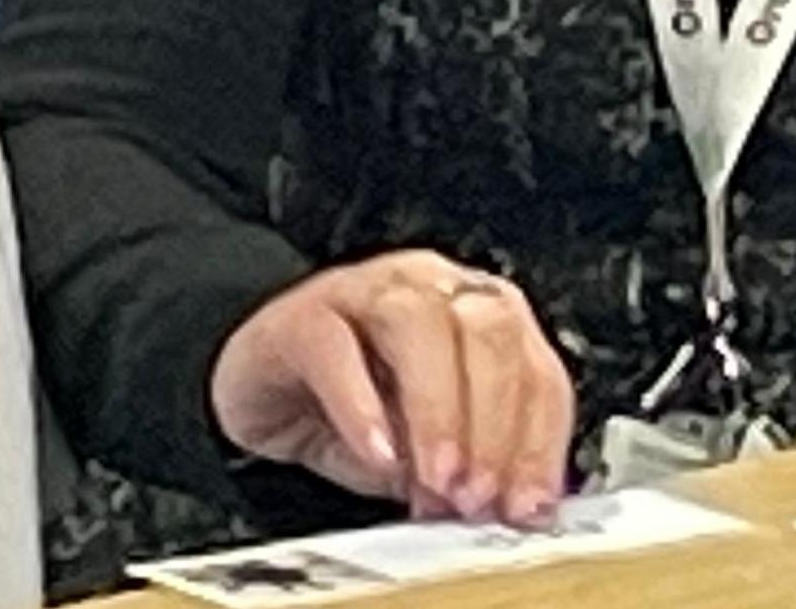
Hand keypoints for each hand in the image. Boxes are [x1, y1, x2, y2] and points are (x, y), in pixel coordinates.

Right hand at [209, 250, 576, 525]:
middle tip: (479, 495)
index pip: (534, 367)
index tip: (528, 502)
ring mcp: (366, 290)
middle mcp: (431, 288)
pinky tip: (377, 454)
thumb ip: (460, 467)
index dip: (539, 439)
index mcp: (476, 316)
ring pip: (421, 325)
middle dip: (495, 424)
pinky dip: (362, 407)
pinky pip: (337, 348)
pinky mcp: (302, 315)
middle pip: (490, 332)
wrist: (255, 380)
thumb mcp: (417, 447)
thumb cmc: (343, 406)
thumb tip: (497, 506)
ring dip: (439, 412)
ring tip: (436, 480)